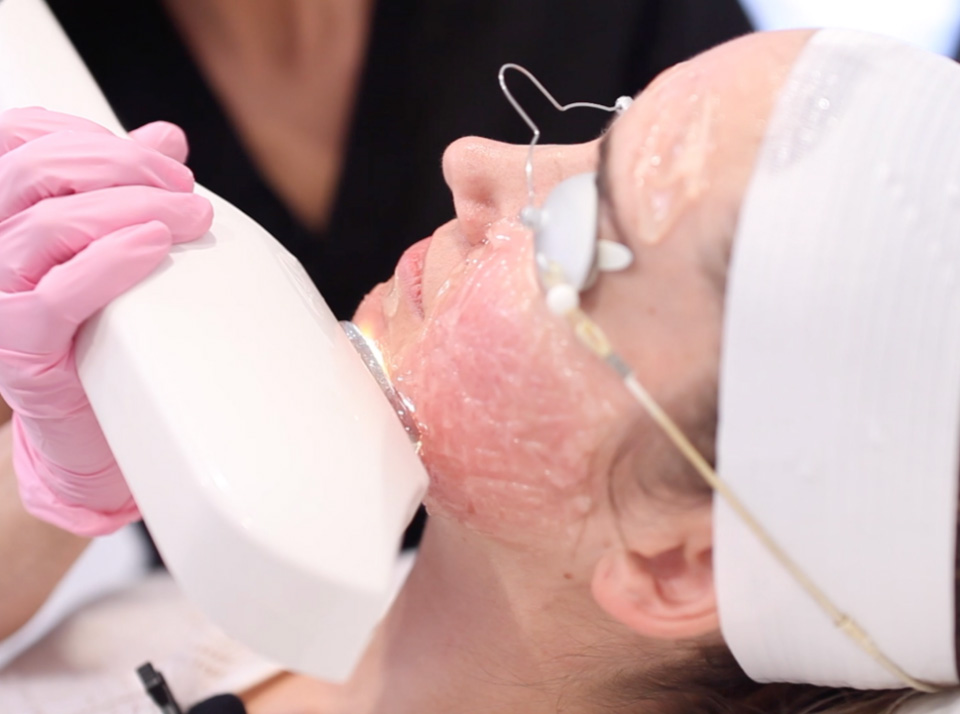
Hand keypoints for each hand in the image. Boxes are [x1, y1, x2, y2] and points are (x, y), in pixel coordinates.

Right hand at [0, 108, 212, 535]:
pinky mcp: (19, 350)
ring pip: (48, 225)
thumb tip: (167, 135)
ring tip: (193, 216)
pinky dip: (109, 262)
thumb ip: (124, 189)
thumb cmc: (101, 325)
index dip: (88, 134)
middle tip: (187, 187)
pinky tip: (155, 246)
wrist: (91, 424)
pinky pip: (57, 295)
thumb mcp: (109, 246)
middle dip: (120, 164)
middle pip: (33, 171)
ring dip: (131, 207)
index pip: (18, 139)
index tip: (164, 156)